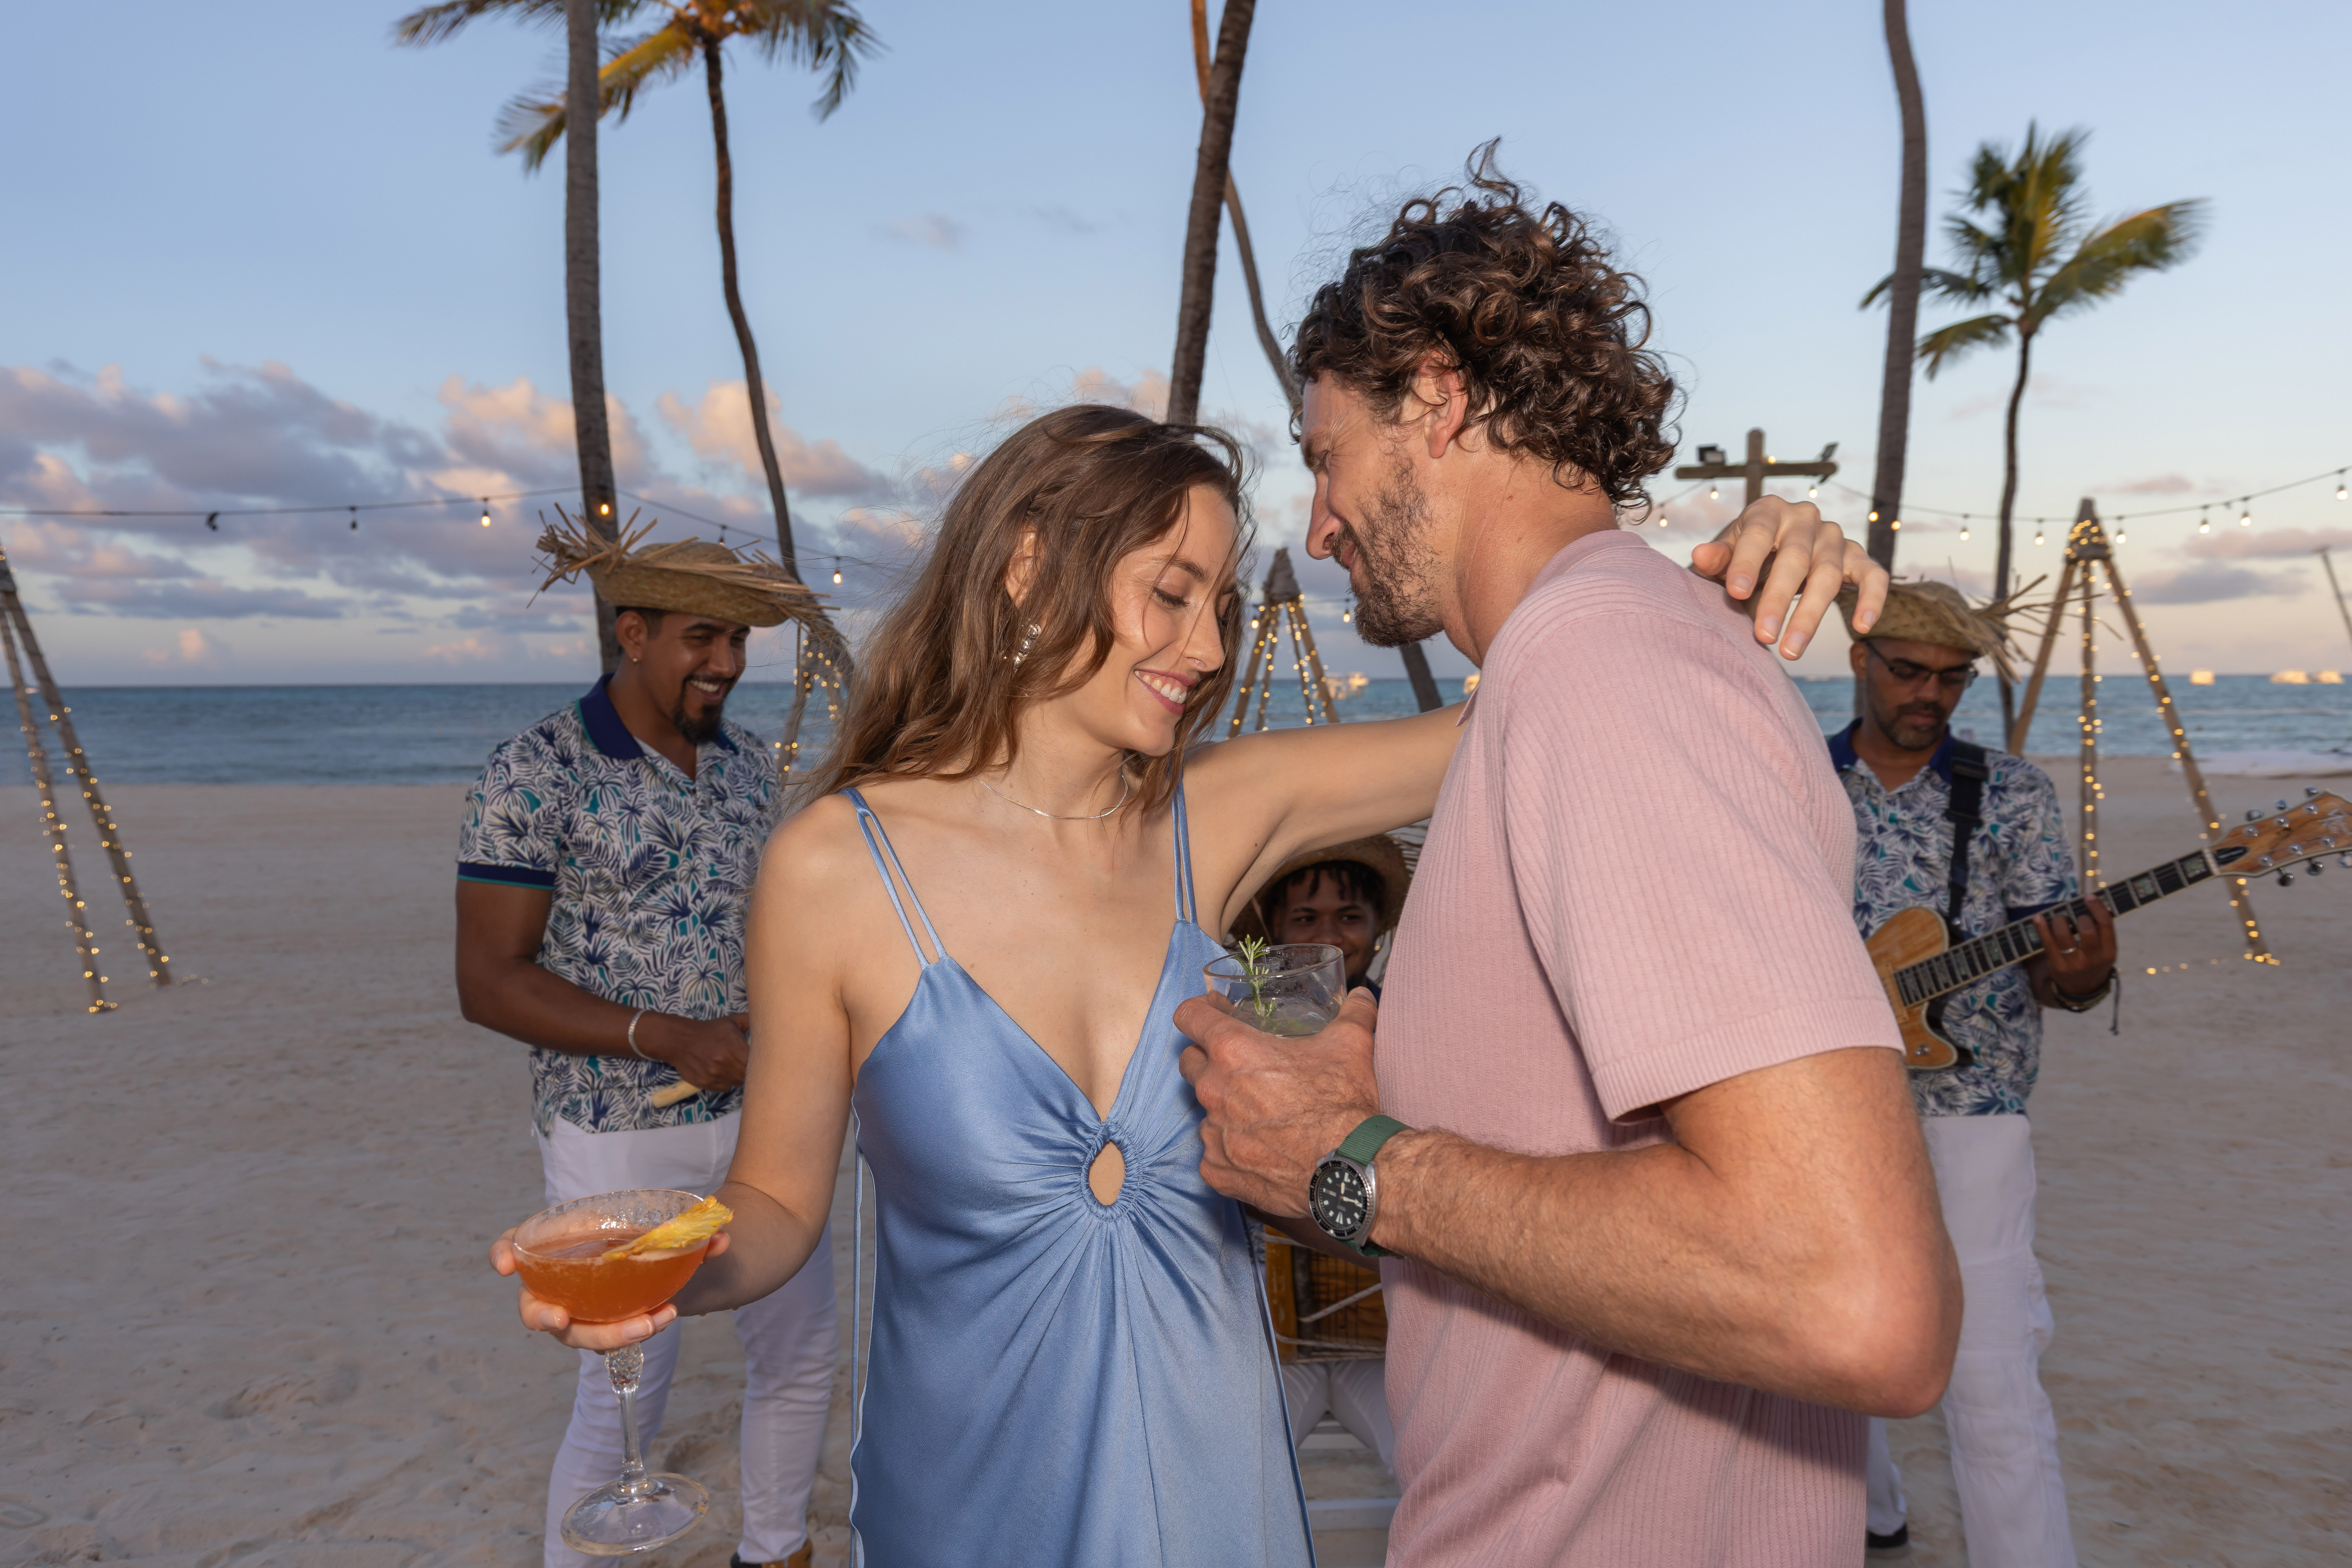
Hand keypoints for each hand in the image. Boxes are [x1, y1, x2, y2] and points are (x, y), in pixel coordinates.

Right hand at [489, 1226, 730, 1350]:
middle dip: (542, 1316)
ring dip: (605, 1334)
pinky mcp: (604, 1327)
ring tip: (645, 1325)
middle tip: (561, 1319)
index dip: (503, 1252)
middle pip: (535, 1306)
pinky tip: (659, 1322)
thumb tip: (723, 1238)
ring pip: (575, 1332)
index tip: (503, 1263)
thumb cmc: (648, 1232)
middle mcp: (561, 1281)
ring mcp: (580, 1309)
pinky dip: (628, 1335)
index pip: (516, 1244)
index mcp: (558, 1244)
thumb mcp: (663, 1222)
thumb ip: (692, 1229)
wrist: (672, 1255)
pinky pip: (606, 1338)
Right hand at [637, 1012, 751, 1089]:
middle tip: (746, 1064)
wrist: (680, 1040)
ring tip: (732, 1067)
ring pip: (737, 1083)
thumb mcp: (731, 1022)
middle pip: (747, 1076)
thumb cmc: (709, 1030)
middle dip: (750, 1071)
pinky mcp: (706, 1083)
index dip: (760, 1064)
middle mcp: (725, 1063)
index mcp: (734, 1047)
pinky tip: (722, 1072)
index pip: (756, 1064)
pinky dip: (726, 1082)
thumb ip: (751, 1021)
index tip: (758, 1060)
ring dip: (738, 1077)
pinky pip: (725, 1088)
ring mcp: (714, 1075)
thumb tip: (767, 1022)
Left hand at [1175, 988, 1382, 1217]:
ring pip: (1205, 1111)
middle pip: (1190, 1062)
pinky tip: (1260, 1151)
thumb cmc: (1343, 1103)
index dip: (1200, 1011)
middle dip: (1209, 1059)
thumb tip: (1361, 996)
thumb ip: (1353, 1013)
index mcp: (1233, 1050)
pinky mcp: (1217, 1170)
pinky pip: (1213, 1154)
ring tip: (1261, 1115)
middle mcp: (1213, 1089)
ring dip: (1224, 1108)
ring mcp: (1212, 1133)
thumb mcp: (1352, 1045)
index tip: (1213, 1014)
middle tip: (1242, 1067)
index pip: (1189, 1016)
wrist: (1348, 1170)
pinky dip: (1231, 1151)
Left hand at [1687, 497, 1885, 658]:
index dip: (1748, 562)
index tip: (1735, 593)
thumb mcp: (1725, 557)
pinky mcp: (1858, 557)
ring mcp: (1834, 537)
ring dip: (1811, 615)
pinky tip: (1862, 627)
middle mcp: (1805, 518)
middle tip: (1763, 637)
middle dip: (1778, 599)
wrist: (1772, 555)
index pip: (1759, 534)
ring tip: (1790, 652)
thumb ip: (1716, 559)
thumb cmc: (1743, 558)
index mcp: (1768, 511)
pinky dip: (1872, 599)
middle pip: (1795, 558)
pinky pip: (1873, 576)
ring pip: (1828, 574)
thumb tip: (1700, 555)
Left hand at [2031, 898, 2116, 999]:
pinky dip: (2041, 927)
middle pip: (2086, 929)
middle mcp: (2093, 958)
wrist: (2082, 991)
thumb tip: (2098, 903)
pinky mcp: (2057, 966)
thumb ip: (2102, 931)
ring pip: (2064, 934)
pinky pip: (2047, 943)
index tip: (2089, 897)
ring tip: (2060, 920)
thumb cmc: (2093, 962)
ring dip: (2060, 920)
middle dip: (2079, 916)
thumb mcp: (2105, 951)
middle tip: (2075, 917)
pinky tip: (2037, 917)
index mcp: (2109, 952)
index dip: (2097, 907)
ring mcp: (2074, 963)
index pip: (2105, 924)